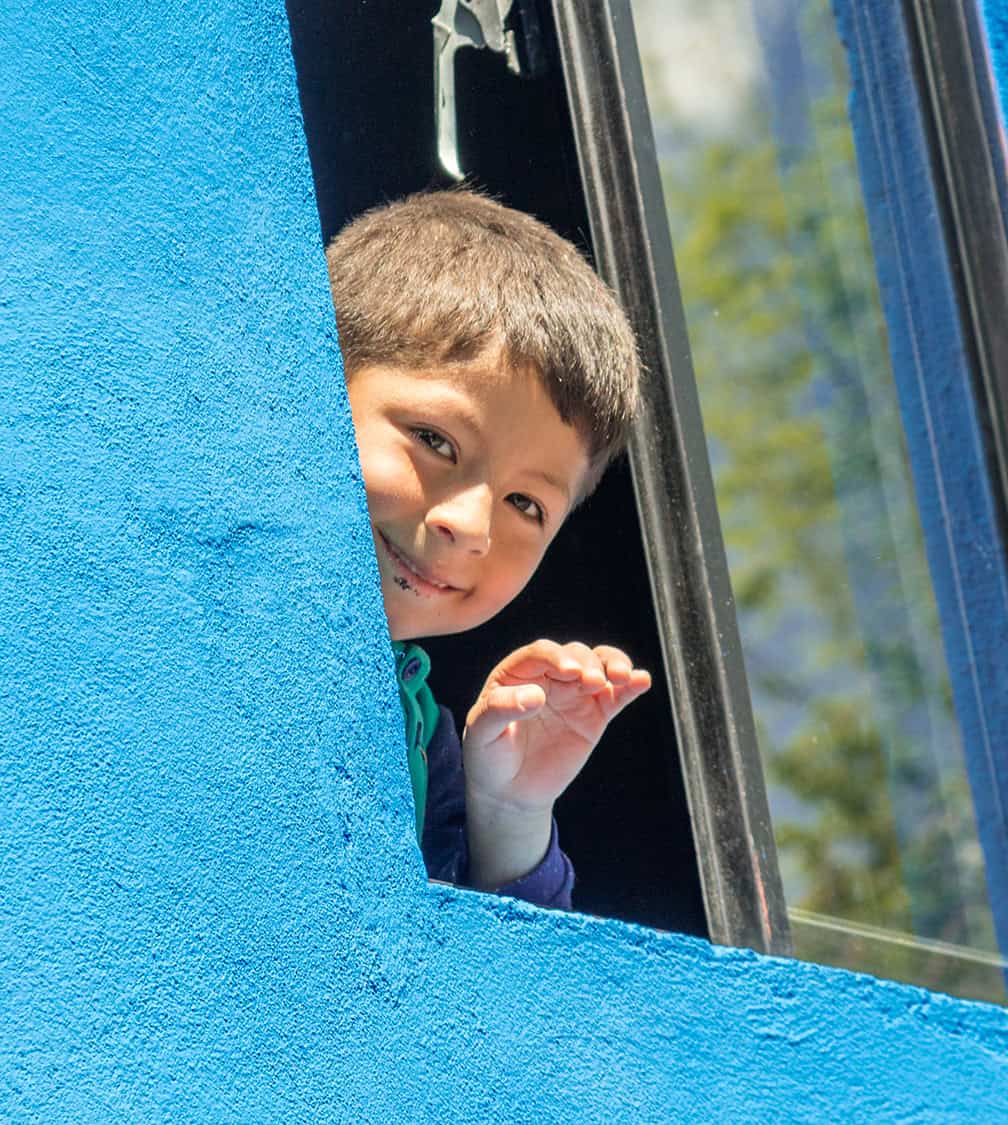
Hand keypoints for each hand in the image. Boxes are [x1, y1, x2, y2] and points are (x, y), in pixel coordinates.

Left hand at [462, 640, 650, 887]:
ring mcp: (574, 693)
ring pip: (599, 666)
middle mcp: (548, 676)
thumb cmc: (488, 755)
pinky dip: (631, 686)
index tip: (569, 673)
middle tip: (593, 682)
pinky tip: (642, 681)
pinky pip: (616, 696)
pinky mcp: (594, 715)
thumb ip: (500, 709)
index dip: (556, 657)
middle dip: (588, 663)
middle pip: (575, 655)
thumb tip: (534, 695)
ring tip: (622, 677)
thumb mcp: (482, 733)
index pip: (540, 654)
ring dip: (614, 664)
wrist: (509, 792)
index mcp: (517, 673)